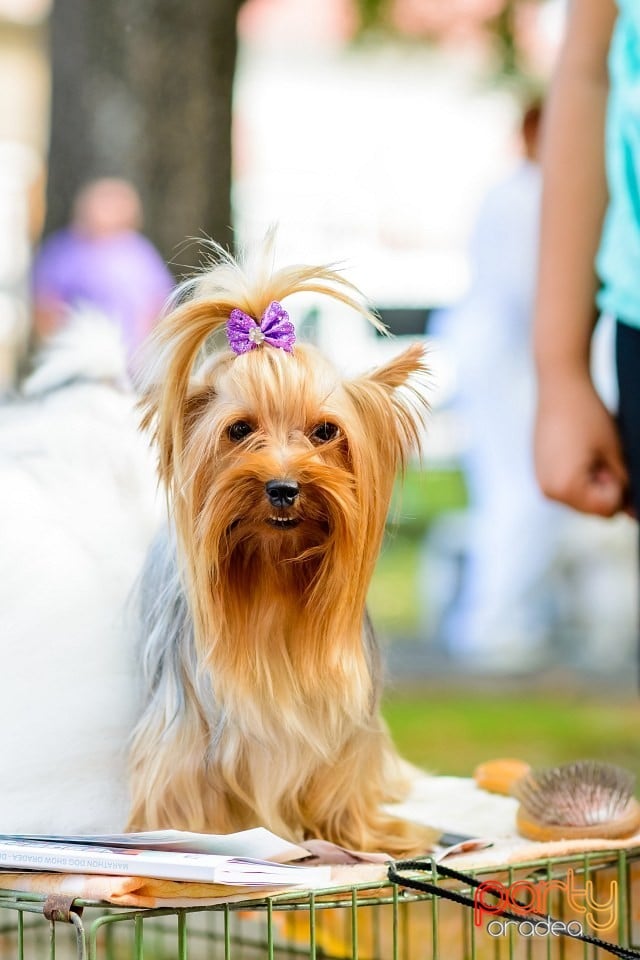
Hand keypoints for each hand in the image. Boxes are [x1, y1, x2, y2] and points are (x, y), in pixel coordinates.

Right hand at [535, 372, 628, 516]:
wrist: (560, 388)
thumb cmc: (590, 416)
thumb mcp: (615, 453)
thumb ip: (625, 485)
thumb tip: (635, 516)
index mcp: (566, 488)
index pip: (606, 510)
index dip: (618, 487)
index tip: (610, 461)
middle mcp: (549, 492)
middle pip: (592, 509)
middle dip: (604, 488)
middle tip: (600, 454)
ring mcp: (542, 483)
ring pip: (581, 499)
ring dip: (592, 481)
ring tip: (588, 451)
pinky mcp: (540, 473)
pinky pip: (567, 487)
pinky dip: (578, 475)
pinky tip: (577, 450)